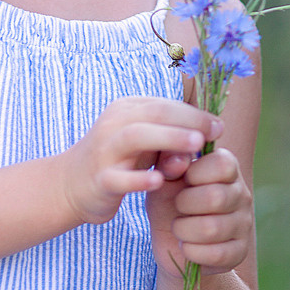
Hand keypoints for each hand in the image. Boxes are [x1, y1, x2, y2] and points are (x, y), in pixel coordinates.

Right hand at [59, 97, 219, 226]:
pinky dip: (139, 179)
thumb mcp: (145, 146)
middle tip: (213, 132)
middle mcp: (113, 125)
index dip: (194, 113)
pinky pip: (119, 177)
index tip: (218, 126)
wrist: (71, 185)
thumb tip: (205, 138)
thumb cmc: (118, 160)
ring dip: (168, 138)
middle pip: (153, 114)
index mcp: (126, 110)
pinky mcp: (99, 179)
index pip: (164, 104)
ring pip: (135, 137)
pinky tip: (159, 182)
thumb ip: (172, 140)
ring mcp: (104, 151)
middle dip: (187, 120)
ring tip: (195, 147)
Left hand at [146, 145, 252, 278]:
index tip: (182, 181)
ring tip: (179, 228)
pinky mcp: (239, 252)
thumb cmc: (168, 201)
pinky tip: (187, 246)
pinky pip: (216, 254)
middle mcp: (241, 194)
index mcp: (227, 168)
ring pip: (212, 229)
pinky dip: (192, 252)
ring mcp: (244, 224)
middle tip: (178, 208)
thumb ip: (168, 163)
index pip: (222, 165)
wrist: (171, 242)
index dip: (194, 174)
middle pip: (215, 197)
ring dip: (184, 230)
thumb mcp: (162, 179)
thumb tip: (178, 162)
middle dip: (184, 204)